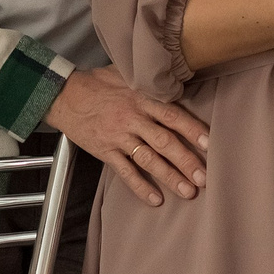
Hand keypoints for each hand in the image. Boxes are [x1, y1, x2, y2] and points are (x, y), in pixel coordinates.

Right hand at [43, 65, 209, 208]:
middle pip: (164, 142)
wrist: (64, 95)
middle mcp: (133, 118)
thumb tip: (177, 83)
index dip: (192, 130)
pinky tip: (155, 199)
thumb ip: (151, 83)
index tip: (209, 143)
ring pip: (148, 160)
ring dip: (169, 177)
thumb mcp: (126, 74)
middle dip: (186, 161)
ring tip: (187, 192)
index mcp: (142, 99)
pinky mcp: (106, 151)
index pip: (172, 115)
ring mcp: (119, 137)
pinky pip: (125, 172)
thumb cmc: (98, 83)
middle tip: (204, 178)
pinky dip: (140, 186)